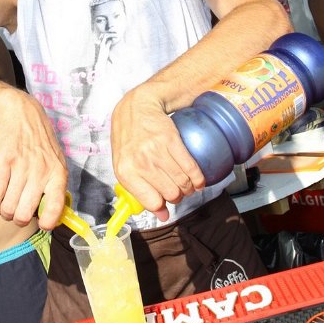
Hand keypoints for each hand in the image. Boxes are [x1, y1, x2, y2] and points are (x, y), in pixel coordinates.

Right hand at [0, 90, 67, 228]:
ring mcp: (22, 167)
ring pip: (9, 207)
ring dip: (4, 213)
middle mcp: (41, 172)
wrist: (21, 113)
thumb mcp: (56, 160)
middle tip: (16, 215)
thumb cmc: (40, 141)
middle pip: (25, 213)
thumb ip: (55, 184)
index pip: (56, 207)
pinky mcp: (5, 161)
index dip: (48, 222)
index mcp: (58, 174)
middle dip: (18, 220)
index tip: (41, 225)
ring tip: (5, 210)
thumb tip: (52, 212)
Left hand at [110, 88, 205, 219]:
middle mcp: (140, 163)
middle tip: (179, 191)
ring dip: (189, 188)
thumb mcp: (124, 164)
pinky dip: (198, 178)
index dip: (163, 206)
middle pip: (170, 194)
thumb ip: (140, 190)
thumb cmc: (129, 137)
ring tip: (188, 185)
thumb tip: (162, 216)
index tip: (167, 203)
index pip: (151, 202)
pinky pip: (190, 167)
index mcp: (125, 172)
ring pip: (182, 182)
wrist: (137, 106)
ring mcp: (155, 151)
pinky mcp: (171, 140)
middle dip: (178, 197)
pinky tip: (198, 181)